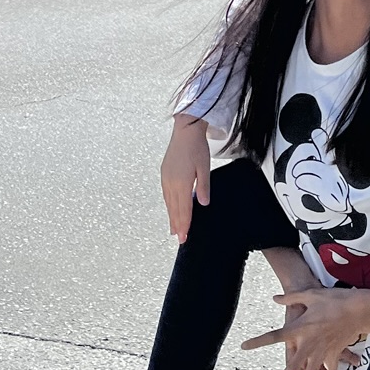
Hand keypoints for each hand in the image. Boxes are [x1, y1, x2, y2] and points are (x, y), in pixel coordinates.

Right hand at [160, 115, 210, 241]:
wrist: (185, 130)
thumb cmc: (197, 147)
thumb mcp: (204, 167)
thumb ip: (204, 187)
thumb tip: (204, 204)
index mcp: (182, 182)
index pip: (184, 209)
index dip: (185, 224)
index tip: (184, 237)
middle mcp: (171, 182)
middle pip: (174, 209)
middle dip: (177, 225)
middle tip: (180, 239)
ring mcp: (166, 178)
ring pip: (168, 203)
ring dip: (172, 217)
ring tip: (173, 229)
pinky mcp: (164, 173)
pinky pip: (166, 194)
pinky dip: (168, 205)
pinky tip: (171, 209)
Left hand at [242, 286, 369, 369]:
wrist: (358, 307)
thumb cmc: (334, 299)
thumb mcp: (310, 295)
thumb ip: (291, 298)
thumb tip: (275, 298)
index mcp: (299, 329)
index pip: (274, 336)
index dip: (258, 342)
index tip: (243, 347)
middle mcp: (308, 344)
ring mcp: (321, 352)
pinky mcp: (334, 354)